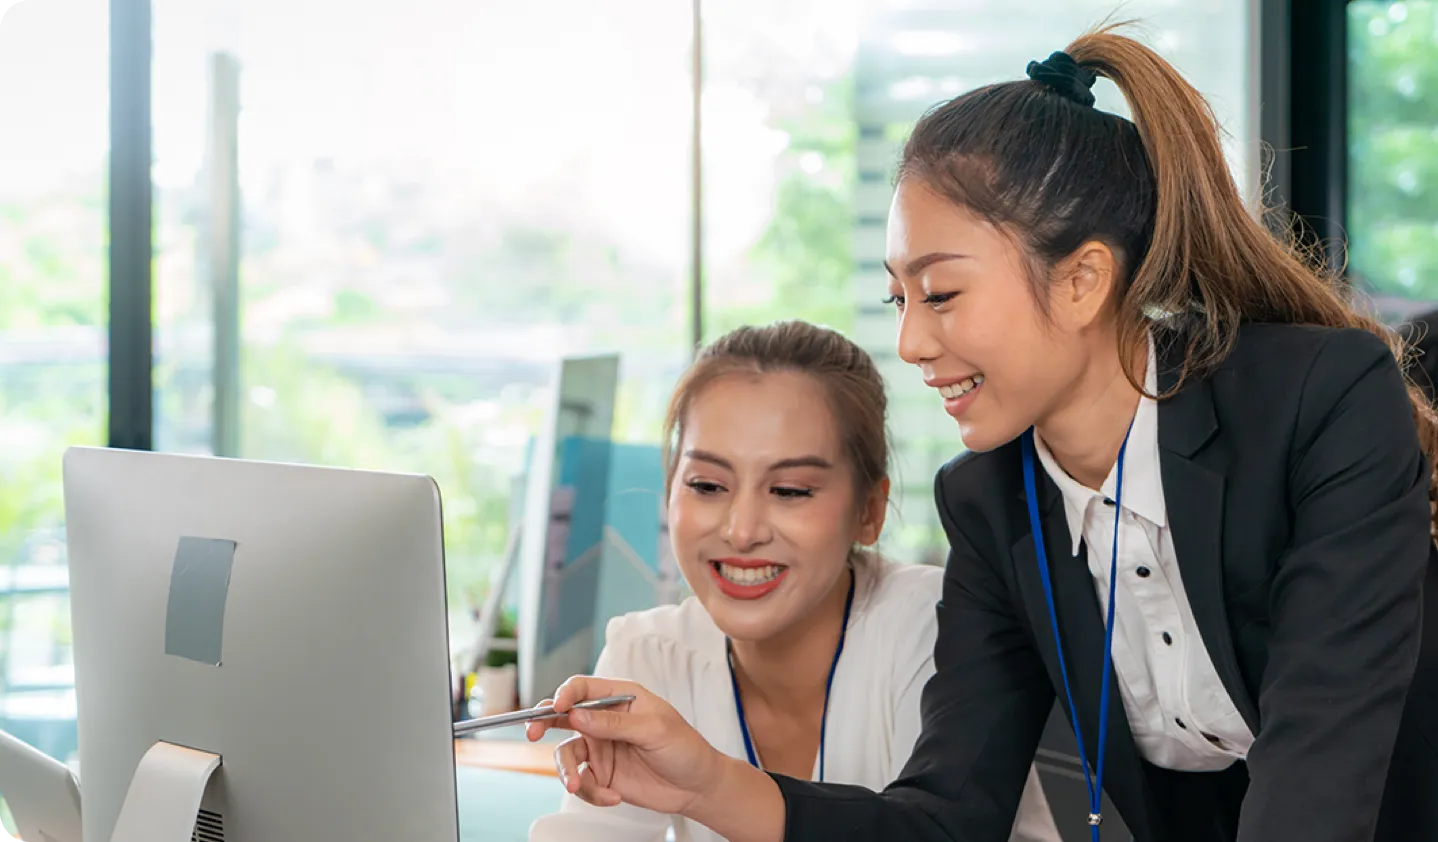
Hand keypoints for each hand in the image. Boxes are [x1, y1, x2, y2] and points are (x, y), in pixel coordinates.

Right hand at [526, 676, 726, 815]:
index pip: (583, 688)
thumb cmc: (684, 748)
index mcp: (620, 697)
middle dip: (542, 722)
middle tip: (531, 732)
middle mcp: (604, 720)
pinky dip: (590, 792)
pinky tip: (612, 798)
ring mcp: (600, 748)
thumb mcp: (654, 730)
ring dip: (567, 771)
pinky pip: (581, 782)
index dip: (565, 693)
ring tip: (577, 785)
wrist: (696, 787)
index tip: (558, 706)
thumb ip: (614, 722)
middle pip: (563, 716)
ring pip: (566, 754)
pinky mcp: (600, 775)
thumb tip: (577, 714)